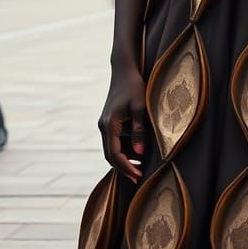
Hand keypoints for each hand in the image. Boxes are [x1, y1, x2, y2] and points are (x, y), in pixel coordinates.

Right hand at [99, 63, 146, 183]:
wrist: (124, 70)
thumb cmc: (134, 86)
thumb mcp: (141, 107)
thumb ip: (140, 130)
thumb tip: (140, 155)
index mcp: (109, 125)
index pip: (115, 154)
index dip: (126, 168)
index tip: (138, 177)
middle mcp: (104, 127)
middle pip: (111, 155)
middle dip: (124, 168)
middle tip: (140, 178)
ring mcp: (105, 124)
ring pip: (113, 149)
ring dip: (126, 159)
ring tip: (143, 166)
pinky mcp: (110, 122)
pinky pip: (116, 141)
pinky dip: (126, 149)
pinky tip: (140, 151)